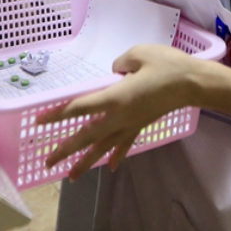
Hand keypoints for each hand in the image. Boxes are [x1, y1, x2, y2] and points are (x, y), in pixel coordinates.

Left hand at [35, 44, 201, 180]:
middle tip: (47, 161)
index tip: (38, 121)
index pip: (80, 107)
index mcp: (115, 97)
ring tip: (70, 177)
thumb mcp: (138, 54)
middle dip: (66, 149)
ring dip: (86, 161)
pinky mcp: (142, 125)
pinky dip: (115, 155)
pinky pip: (125, 143)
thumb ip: (120, 64)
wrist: (192, 83)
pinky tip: (109, 167)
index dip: (58, 114)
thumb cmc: (166, 65)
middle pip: (87, 135)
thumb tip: (114, 74)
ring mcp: (131, 123)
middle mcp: (120, 116)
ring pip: (103, 146)